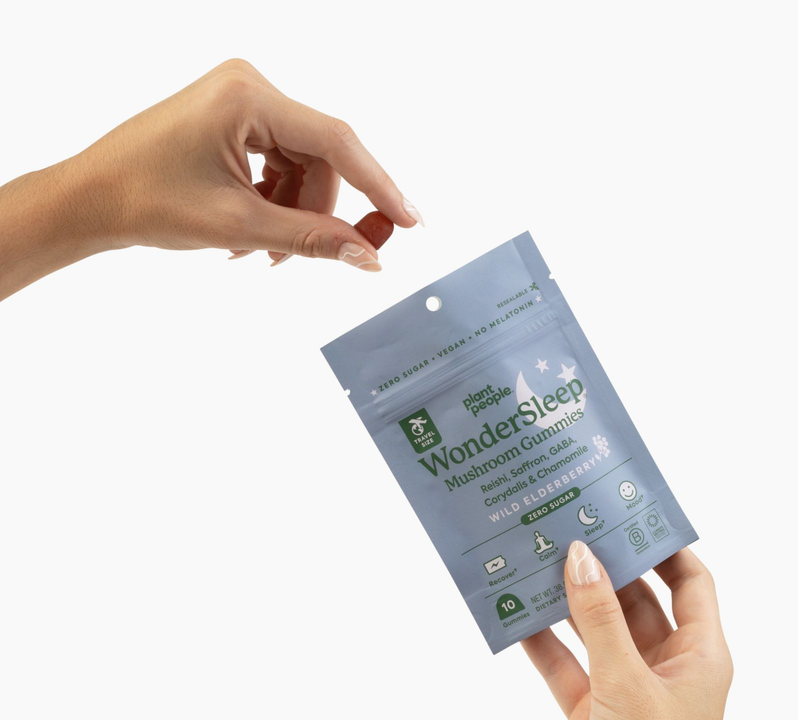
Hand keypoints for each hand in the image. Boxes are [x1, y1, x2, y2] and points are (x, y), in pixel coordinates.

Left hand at [0, 60, 422, 298]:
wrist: (91, 199)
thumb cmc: (147, 201)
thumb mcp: (239, 226)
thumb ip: (312, 241)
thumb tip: (368, 257)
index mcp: (249, 97)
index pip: (336, 142)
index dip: (379, 186)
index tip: (409, 222)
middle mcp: (249, 88)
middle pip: (320, 158)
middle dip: (316, 212)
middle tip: (304, 258)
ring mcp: (240, 102)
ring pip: (301, 168)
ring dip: (292, 215)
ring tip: (261, 252)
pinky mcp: (232, 119)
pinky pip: (277, 165)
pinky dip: (273, 203)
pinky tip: (251, 235)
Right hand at [523, 543, 731, 719]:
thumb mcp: (627, 680)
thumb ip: (599, 617)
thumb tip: (580, 556)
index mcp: (701, 655)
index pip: (690, 582)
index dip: (663, 547)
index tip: (626, 512)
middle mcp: (668, 668)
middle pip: (635, 601)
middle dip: (603, 569)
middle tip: (566, 529)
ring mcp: (628, 691)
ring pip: (595, 632)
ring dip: (567, 604)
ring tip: (534, 563)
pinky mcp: (592, 714)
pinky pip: (566, 667)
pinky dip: (544, 645)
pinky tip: (515, 618)